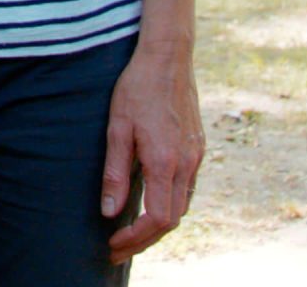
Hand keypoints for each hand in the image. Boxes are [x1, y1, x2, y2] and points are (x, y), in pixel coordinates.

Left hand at [102, 46, 202, 262]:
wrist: (169, 57)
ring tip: (131, 233)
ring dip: (158, 226)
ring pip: (183, 206)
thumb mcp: (117, 128)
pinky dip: (170, 205)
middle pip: (172, 220)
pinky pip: (187, 189)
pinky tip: (152, 204)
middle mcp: (187, 163)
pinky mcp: (197, 148)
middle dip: (145, 240)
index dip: (136, 238)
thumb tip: (109, 211)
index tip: (113, 244)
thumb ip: (114, 172)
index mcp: (165, 161)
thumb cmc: (138, 88)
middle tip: (117, 248)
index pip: (157, 219)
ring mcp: (196, 156)